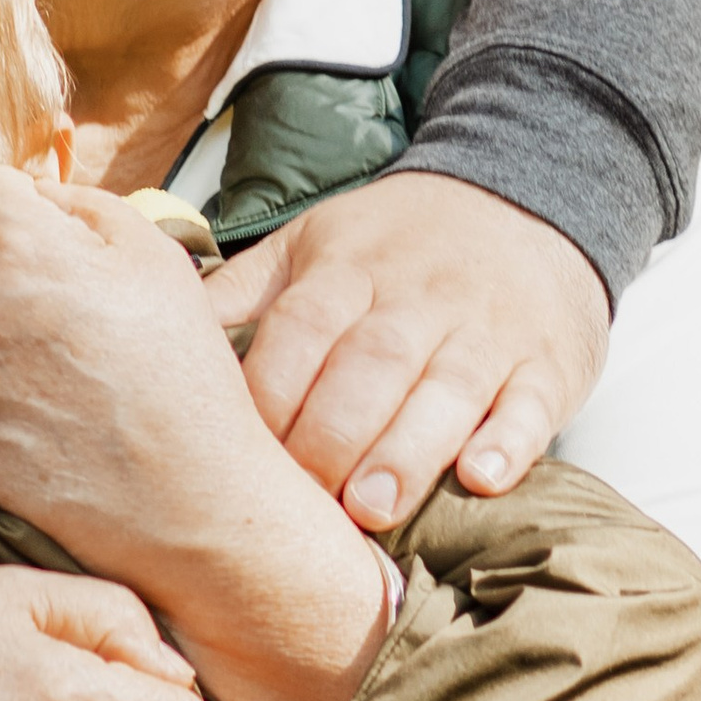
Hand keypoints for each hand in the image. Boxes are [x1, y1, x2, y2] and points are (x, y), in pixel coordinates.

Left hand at [0, 171, 393, 700]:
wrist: (180, 494)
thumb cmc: (176, 364)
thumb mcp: (149, 248)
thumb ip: (75, 200)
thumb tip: (27, 194)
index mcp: (8, 242)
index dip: (22, 210)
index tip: (57, 249)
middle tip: (62, 309)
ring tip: (51, 362)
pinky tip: (30, 402)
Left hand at [208, 174, 608, 528]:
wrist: (529, 191)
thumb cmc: (401, 241)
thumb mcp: (314, 244)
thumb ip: (241, 293)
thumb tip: (154, 325)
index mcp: (346, 271)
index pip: (299, 333)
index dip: (270, 398)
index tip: (240, 462)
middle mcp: (415, 299)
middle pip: (368, 366)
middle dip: (331, 437)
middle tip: (305, 508)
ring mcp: (485, 331)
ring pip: (446, 390)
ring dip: (406, 451)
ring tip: (371, 510)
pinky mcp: (546, 362)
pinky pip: (531, 402)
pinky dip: (510, 441)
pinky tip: (483, 477)